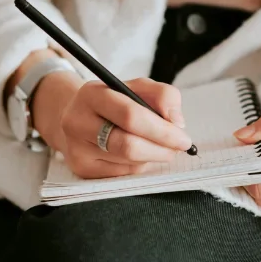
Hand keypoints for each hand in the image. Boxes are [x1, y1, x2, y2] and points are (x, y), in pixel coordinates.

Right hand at [33, 73, 192, 178]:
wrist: (77, 117)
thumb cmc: (114, 102)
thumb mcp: (138, 87)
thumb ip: (163, 95)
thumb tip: (177, 123)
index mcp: (92, 94)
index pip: (130, 115)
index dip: (162, 130)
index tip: (183, 137)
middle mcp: (78, 121)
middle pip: (128, 145)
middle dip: (161, 149)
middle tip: (178, 148)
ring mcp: (77, 149)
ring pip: (128, 162)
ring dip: (153, 157)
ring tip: (159, 147)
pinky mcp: (81, 169)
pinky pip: (122, 174)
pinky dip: (139, 165)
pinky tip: (139, 155)